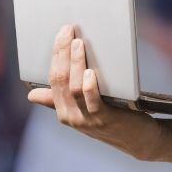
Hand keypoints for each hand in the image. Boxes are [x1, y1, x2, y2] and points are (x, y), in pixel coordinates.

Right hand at [27, 24, 164, 160]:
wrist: (139, 141)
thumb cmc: (111, 119)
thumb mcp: (83, 109)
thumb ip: (59, 100)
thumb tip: (32, 96)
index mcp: (63, 111)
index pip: (53, 79)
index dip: (56, 55)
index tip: (61, 33)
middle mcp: (71, 116)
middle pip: (61, 80)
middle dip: (63, 53)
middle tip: (68, 30)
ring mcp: (87, 119)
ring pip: (75, 88)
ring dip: (76, 64)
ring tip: (79, 43)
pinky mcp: (106, 120)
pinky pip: (93, 102)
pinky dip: (89, 86)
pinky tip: (91, 72)